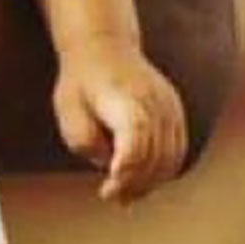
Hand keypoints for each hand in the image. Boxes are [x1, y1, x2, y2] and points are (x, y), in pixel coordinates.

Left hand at [52, 43, 190, 203]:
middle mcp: (154, 102)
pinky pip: (177, 150)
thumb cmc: (81, 83)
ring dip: (149, 182)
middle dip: (134, 182)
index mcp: (124, 99)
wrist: (104, 47)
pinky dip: (162, 171)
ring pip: (170, 157)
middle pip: (154, 155)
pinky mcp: (176, 112)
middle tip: (111, 196)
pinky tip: (141, 183)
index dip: (127, 169)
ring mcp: (170, 107)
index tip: (109, 187)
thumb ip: (85, 141)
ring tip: (125, 195)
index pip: (135, 141)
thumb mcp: (67, 109)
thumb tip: (110, 165)